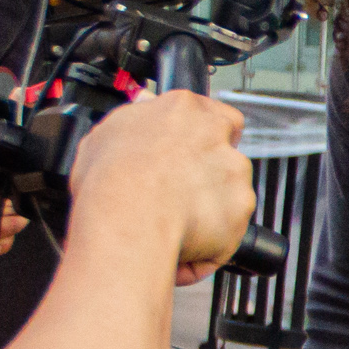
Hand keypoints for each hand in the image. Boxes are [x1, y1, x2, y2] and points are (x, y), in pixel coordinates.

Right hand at [71, 90, 254, 282]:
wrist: (128, 216)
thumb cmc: (111, 178)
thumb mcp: (107, 131)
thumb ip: (136, 116)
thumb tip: (144, 106)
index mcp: (183, 109)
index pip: (212, 113)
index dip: (202, 137)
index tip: (190, 151)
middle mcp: (216, 134)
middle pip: (227, 150)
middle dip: (211, 172)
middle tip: (182, 191)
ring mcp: (233, 170)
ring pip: (230, 190)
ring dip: (211, 206)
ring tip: (175, 222)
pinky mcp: (241, 206)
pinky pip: (230, 228)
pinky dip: (212, 240)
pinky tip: (183, 242)